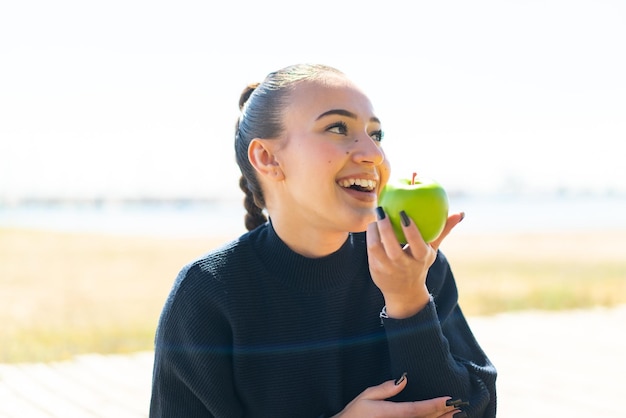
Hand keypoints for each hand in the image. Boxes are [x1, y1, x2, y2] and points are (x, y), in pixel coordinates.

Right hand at [332, 376, 460, 417]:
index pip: (417, 409)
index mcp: (390, 413)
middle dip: (442, 413)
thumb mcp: (366, 396)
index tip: (448, 399)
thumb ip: (385, 389)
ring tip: (452, 415)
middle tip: (457, 406)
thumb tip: (404, 380)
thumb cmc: (354, 414)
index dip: (434, 405)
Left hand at [367, 211, 464, 318]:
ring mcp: (388, 269)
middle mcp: (404, 265)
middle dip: (386, 228)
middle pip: (393, 247)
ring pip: (377, 248)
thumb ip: (443, 231)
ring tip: (375, 218)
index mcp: (420, 258)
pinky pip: (371, 251)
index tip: (404, 213)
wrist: (404, 293)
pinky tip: (372, 226)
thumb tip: (459, 213)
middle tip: (382, 210)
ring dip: (374, 232)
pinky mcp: (376, 269)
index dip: (410, 230)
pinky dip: (370, 237)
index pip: (416, 244)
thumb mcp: (431, 251)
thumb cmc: (419, 264)